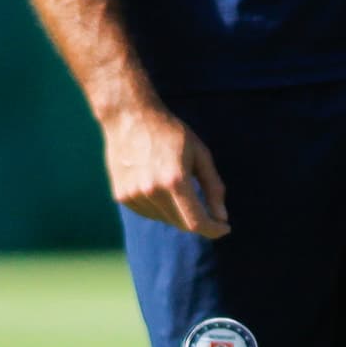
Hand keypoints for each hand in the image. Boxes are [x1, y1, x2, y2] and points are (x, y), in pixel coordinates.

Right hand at [102, 106, 230, 236]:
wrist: (129, 116)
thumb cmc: (171, 132)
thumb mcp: (200, 153)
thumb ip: (213, 187)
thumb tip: (222, 217)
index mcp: (175, 180)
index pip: (196, 222)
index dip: (213, 229)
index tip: (224, 228)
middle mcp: (152, 191)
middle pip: (181, 224)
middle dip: (197, 220)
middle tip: (206, 206)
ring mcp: (134, 195)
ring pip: (164, 219)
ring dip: (176, 211)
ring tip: (173, 182)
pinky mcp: (121, 196)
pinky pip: (148, 213)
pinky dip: (159, 206)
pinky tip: (157, 183)